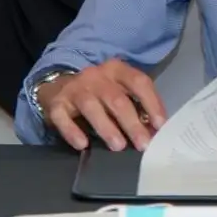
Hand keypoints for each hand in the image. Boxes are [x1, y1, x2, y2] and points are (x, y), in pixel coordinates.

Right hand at [35, 59, 167, 152]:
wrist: (58, 86)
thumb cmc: (98, 92)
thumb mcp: (119, 91)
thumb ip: (136, 108)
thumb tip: (153, 132)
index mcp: (117, 70)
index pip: (138, 82)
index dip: (151, 103)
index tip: (160, 126)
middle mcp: (96, 76)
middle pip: (116, 98)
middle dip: (131, 122)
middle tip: (142, 144)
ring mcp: (75, 88)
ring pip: (91, 106)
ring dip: (106, 127)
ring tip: (118, 146)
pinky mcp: (57, 103)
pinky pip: (63, 117)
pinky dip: (72, 131)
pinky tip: (82, 144)